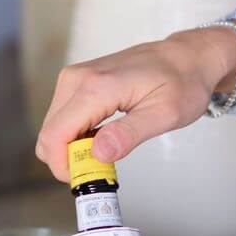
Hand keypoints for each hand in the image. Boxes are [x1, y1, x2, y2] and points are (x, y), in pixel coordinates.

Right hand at [35, 26, 235, 181]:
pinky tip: (103, 136)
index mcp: (95, 87)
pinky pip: (63, 118)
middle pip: (49, 135)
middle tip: (104, 167)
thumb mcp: (165, 114)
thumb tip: (97, 154)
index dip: (64, 166)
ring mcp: (74, 78)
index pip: (55, 136)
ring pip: (53, 128)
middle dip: (69, 160)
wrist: (187, 56)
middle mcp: (77, 79)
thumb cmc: (183, 82)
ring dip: (73, 148)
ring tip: (109, 148)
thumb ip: (129, 133)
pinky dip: (77, 136)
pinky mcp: (77, 82)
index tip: (89, 178)